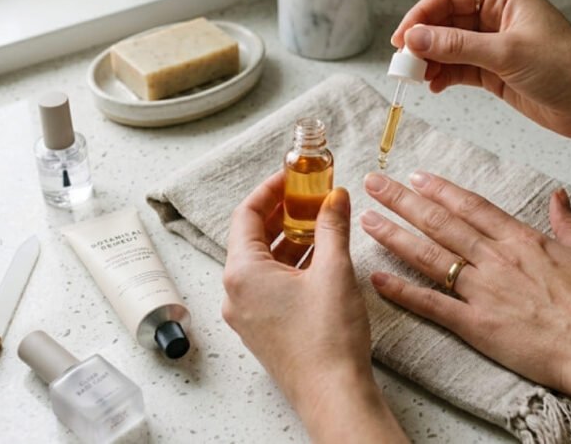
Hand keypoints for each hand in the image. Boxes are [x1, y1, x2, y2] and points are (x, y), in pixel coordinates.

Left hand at [223, 173, 406, 442]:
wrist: (332, 394)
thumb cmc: (328, 336)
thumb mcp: (334, 269)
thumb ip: (332, 226)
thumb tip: (335, 196)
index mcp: (242, 272)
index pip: (247, 215)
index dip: (270, 190)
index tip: (292, 176)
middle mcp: (234, 292)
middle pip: (251, 238)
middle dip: (282, 214)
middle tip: (310, 196)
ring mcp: (245, 314)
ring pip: (260, 264)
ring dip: (287, 240)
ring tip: (318, 224)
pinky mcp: (260, 330)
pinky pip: (266, 286)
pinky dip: (287, 267)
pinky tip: (316, 260)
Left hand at [360, 170, 570, 397]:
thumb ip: (568, 223)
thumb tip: (559, 195)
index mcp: (522, 240)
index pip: (471, 207)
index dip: (440, 190)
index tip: (415, 176)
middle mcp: (496, 259)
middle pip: (441, 223)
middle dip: (404, 201)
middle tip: (375, 183)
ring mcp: (483, 291)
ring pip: (430, 256)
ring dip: (395, 236)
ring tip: (368, 220)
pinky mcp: (476, 325)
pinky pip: (432, 304)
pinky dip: (403, 291)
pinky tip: (378, 278)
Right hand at [391, 0, 570, 139]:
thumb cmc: (567, 68)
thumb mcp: (506, 53)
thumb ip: (457, 45)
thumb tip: (416, 38)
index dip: (421, 14)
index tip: (402, 37)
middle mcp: (498, 16)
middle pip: (445, 21)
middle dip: (423, 41)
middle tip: (404, 63)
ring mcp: (495, 44)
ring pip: (449, 47)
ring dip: (431, 61)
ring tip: (416, 78)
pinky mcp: (495, 70)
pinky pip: (459, 68)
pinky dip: (443, 76)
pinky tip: (434, 86)